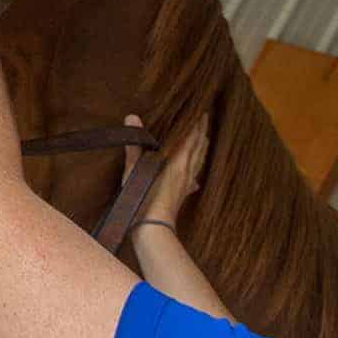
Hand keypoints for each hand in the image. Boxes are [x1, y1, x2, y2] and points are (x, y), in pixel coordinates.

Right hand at [126, 112, 207, 226]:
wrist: (153, 226)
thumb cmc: (144, 196)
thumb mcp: (135, 168)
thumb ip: (135, 144)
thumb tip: (132, 117)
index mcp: (177, 161)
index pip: (191, 137)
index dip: (197, 124)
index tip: (202, 111)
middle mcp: (186, 170)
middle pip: (199, 148)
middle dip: (202, 133)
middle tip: (205, 119)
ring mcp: (187, 183)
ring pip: (199, 161)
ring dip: (202, 148)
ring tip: (204, 139)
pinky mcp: (184, 193)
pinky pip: (194, 176)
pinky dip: (196, 169)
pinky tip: (195, 176)